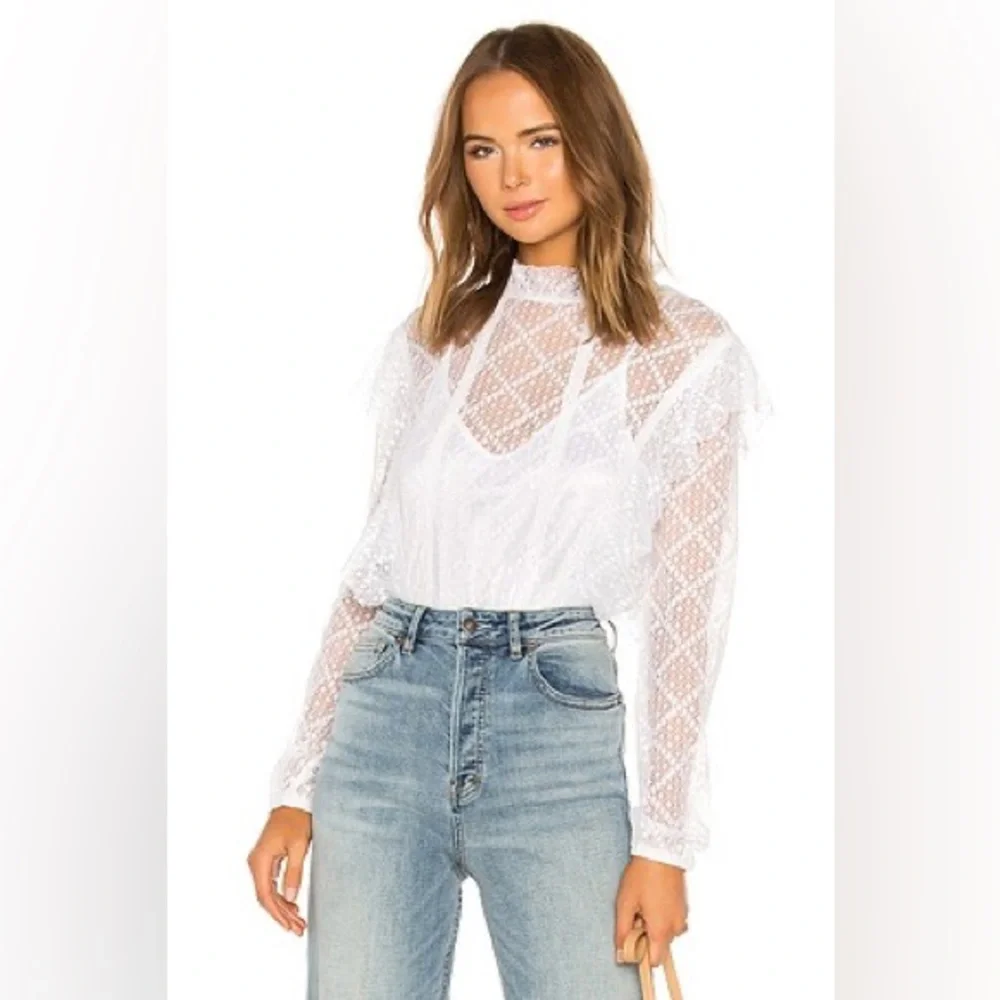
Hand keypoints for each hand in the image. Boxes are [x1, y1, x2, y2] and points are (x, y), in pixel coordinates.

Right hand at [247, 806, 311, 934]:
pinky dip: (281, 897)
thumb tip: (291, 898)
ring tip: (297, 922)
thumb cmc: (296, 821)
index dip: (277, 913)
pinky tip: (292, 906)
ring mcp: (260, 862)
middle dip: (281, 915)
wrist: (293, 802)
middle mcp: (256, 863)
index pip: (265, 895)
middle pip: (266, 897)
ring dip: (282, 908)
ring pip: (268, 893)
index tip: (289, 926)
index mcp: (260, 861)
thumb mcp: (298, 846)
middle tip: (298, 929)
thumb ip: (294, 872)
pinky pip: (270, 884)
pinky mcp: (267, 861)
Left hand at [614, 856, 688, 967]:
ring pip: (666, 932)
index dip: (640, 954)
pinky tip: (653, 897)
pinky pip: (672, 919)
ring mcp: (682, 915)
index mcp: (661, 930)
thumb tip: (621, 953)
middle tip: (636, 914)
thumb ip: (623, 931)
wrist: (661, 850)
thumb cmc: (642, 875)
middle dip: (647, 937)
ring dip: (655, 925)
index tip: (631, 939)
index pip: (654, 961)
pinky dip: (662, 915)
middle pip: (660, 946)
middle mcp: (676, 927)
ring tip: (644, 903)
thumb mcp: (625, 903)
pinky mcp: (684, 905)